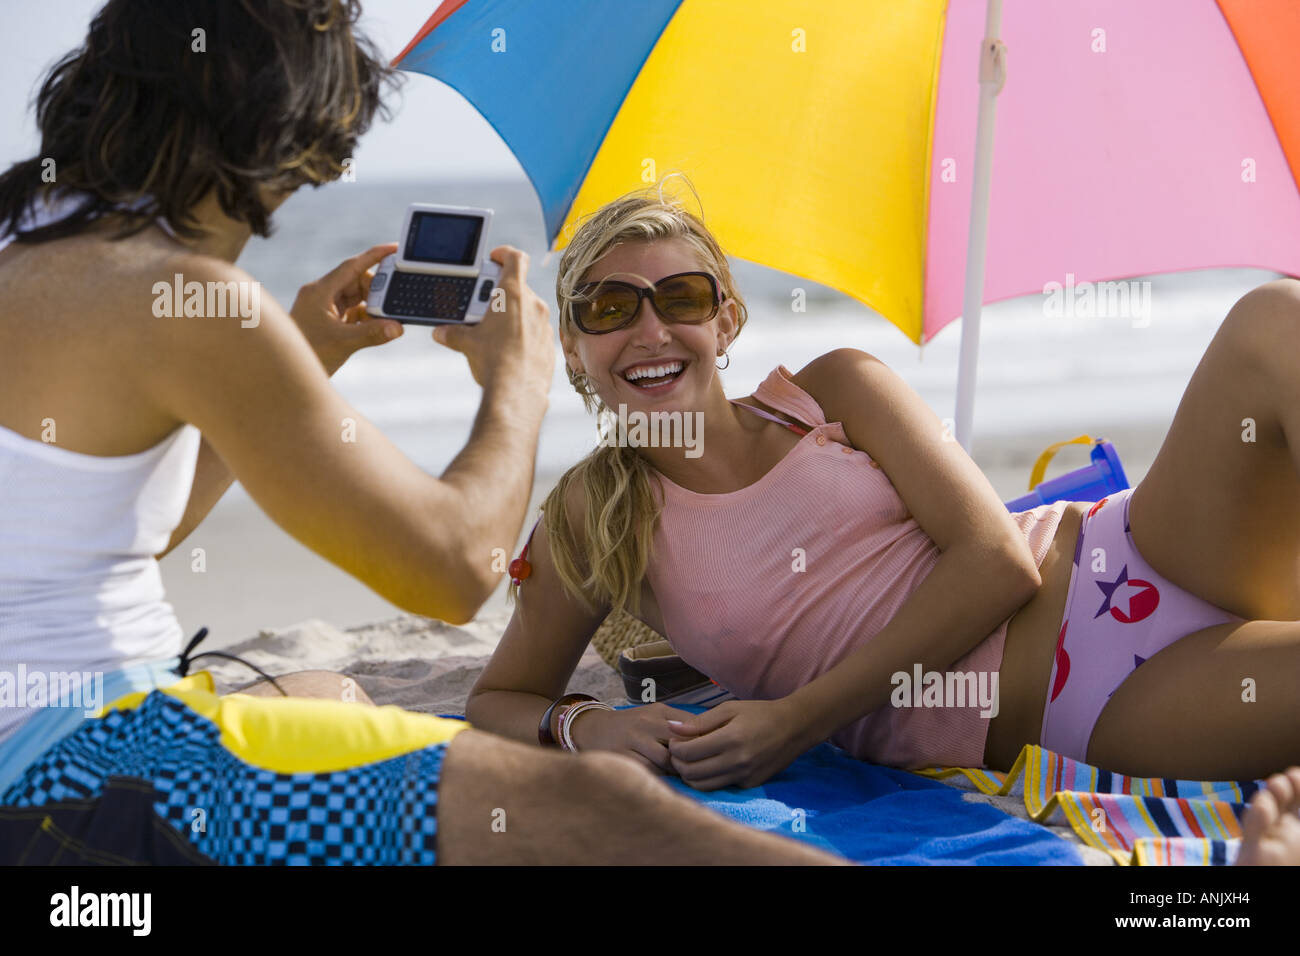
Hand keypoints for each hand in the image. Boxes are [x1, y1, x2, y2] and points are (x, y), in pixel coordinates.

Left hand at [290, 243, 402, 374]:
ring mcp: (324, 306)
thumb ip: (373, 334)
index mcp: (320, 291)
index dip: (374, 256)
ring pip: (356, 296)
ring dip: (373, 305)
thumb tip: (398, 328)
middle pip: (356, 280)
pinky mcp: (328, 319)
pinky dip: (367, 316)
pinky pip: (353, 310)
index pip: (351, 266)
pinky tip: (377, 326)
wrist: (284, 374)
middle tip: (395, 301)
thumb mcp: (343, 343)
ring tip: (386, 318)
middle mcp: (321, 294)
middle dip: (377, 290)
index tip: (395, 248)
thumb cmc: (307, 355)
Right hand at [430, 245, 553, 394]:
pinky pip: (535, 332)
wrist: (517, 393)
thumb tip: (441, 333)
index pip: (515, 258)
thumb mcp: (467, 343)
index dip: (504, 253)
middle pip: (517, 288)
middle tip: (481, 305)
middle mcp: (533, 305)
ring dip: (511, 315)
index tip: (494, 257)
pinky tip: (507, 350)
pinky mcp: (549, 345)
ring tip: (492, 331)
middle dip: (499, 294)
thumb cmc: (493, 361)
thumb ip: (453, 333)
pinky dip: (522, 335)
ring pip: (527, 311)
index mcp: (513, 294)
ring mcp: (545, 325)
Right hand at [568, 703, 699, 773]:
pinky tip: (661, 779)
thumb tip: (712, 737)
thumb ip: (681, 724)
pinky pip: (648, 772)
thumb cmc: (632, 725)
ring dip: (675, 772)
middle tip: (696, 769)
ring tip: (679, 776)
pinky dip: (658, 778)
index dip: (704, 741)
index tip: (710, 753)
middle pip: (682, 744)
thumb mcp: (655, 716)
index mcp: (660, 711)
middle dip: (691, 759)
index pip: (692, 726)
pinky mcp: (622, 757)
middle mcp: (646, 722)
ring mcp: (633, 740)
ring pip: (667, 762)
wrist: (593, 729)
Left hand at [666, 699, 807, 790]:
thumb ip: (700, 722)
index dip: (674, 748)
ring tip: (689, 761)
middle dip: (678, 764)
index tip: (673, 741)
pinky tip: (709, 765)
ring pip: (703, 786)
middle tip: (677, 753)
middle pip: (692, 773)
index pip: (689, 753)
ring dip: (690, 775)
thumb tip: (672, 728)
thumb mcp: (729, 709)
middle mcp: (737, 761)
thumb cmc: (760, 713)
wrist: (794, 728)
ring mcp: (744, 776)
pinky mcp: (750, 784)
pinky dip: (708, 778)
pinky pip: (720, 786)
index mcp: (730, 739)